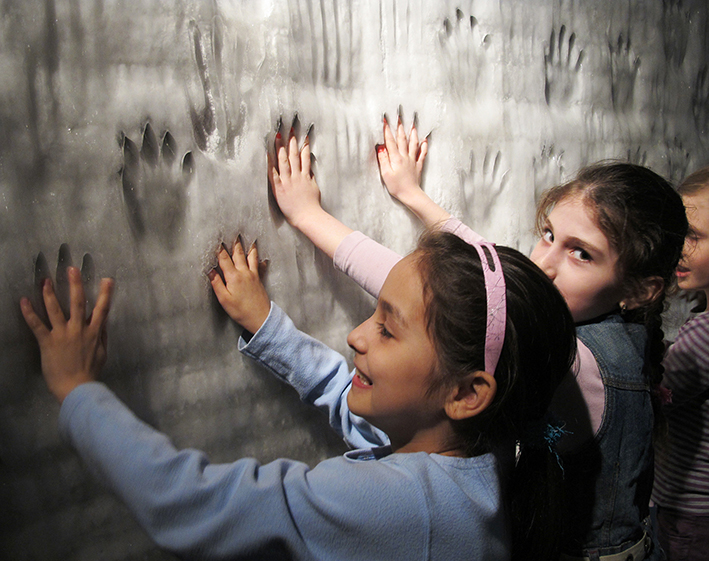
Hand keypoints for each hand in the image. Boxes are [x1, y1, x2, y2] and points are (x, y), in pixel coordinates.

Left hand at [20, 267, 113, 403]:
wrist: (77, 387)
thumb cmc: (90, 372)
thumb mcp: (102, 353)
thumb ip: (103, 336)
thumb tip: (103, 322)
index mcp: (94, 332)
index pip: (102, 309)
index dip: (106, 293)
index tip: (108, 279)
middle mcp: (79, 329)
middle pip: (77, 302)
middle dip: (75, 284)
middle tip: (71, 269)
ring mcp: (63, 334)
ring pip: (55, 309)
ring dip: (49, 293)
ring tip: (45, 281)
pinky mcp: (48, 342)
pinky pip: (36, 325)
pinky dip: (29, 312)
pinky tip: (23, 301)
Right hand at [209, 239, 270, 333]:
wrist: (261, 317)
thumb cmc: (240, 311)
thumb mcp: (224, 299)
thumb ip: (217, 284)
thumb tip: (210, 270)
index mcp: (233, 277)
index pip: (224, 259)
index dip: (220, 249)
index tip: (217, 240)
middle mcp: (244, 273)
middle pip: (238, 254)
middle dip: (235, 244)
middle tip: (234, 233)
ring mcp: (253, 275)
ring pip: (251, 257)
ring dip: (249, 247)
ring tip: (250, 239)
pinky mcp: (259, 280)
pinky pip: (260, 267)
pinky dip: (261, 261)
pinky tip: (264, 258)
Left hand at [268, 130, 322, 230]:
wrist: (308, 217)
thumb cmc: (312, 205)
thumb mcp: (314, 188)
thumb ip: (310, 177)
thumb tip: (308, 167)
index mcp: (305, 176)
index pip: (305, 157)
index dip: (304, 145)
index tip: (303, 136)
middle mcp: (296, 176)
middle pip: (294, 155)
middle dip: (292, 141)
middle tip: (289, 129)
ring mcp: (288, 182)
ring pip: (284, 161)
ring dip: (281, 147)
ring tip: (278, 135)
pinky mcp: (280, 188)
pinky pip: (273, 173)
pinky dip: (270, 163)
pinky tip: (267, 154)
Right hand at [376, 116, 427, 202]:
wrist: (410, 194)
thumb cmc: (396, 186)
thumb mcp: (385, 174)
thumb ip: (383, 160)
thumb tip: (381, 147)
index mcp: (396, 158)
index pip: (390, 141)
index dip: (387, 130)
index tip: (385, 120)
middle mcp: (405, 156)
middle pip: (402, 139)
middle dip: (400, 127)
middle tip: (399, 117)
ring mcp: (413, 160)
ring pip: (413, 143)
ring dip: (412, 133)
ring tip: (412, 125)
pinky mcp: (418, 165)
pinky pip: (422, 153)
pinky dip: (424, 145)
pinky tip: (424, 140)